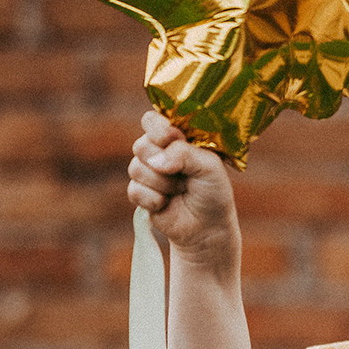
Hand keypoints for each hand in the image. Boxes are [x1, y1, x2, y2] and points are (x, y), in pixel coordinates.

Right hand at [128, 119, 238, 265]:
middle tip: (185, 175)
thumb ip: (183, 154)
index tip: (172, 139)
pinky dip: (154, 200)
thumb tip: (155, 161)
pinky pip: (134, 191)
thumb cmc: (213, 192)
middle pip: (141, 145)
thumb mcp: (209, 166)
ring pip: (136, 169)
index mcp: (175, 137)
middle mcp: (158, 151)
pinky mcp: (139, 193)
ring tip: (181, 190)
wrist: (207, 227)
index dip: (158, 130)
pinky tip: (167, 204)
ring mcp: (147, 172)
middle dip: (165, 164)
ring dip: (163, 184)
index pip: (152, 120)